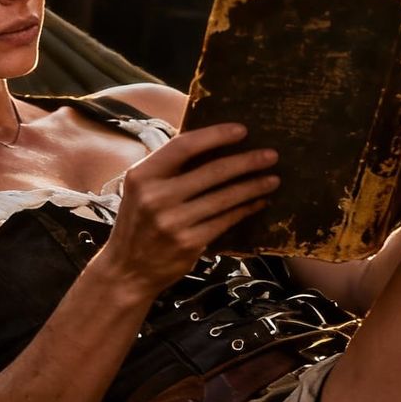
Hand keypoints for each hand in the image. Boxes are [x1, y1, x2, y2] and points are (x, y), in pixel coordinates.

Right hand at [94, 123, 277, 298]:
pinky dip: (245, 209)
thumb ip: (168, 168)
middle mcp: (156, 197)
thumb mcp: (141, 190)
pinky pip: (225, 220)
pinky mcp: (189, 243)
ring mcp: (173, 222)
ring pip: (224, 197)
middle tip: (271, 155)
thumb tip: (211, 142)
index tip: (242, 130)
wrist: (127, 271)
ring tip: (272, 179)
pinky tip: (258, 202)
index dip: (215, 135)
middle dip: (247, 161)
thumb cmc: (140, 223)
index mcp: (142, 176)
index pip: (183, 146)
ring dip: (253, 186)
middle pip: (212, 172)